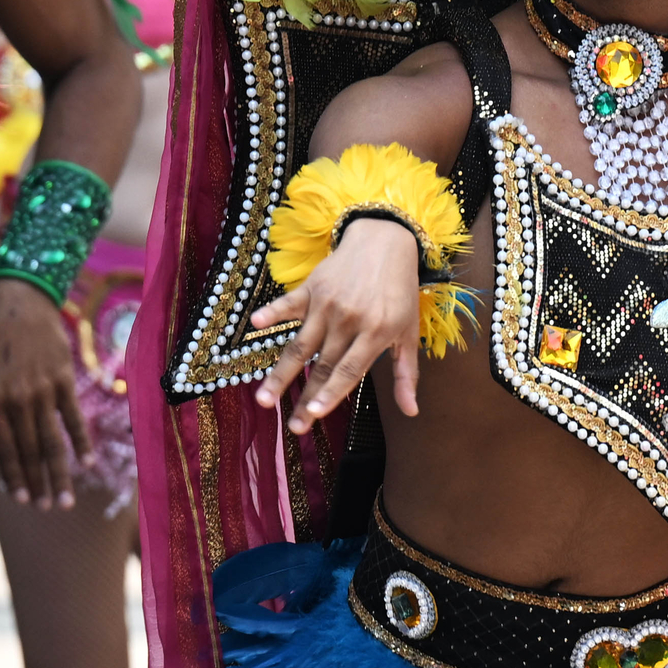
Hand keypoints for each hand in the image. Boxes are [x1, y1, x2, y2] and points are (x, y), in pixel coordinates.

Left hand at [0, 277, 86, 505]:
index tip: (20, 500)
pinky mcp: (62, 379)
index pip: (2, 448)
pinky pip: (73, 417)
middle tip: (45, 510)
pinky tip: (88, 464)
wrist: (18, 297)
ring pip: (51, 442)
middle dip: (36, 485)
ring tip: (63, 502)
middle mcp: (16, 399)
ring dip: (58, 475)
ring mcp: (42, 391)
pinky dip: (81, 441)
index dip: (12, 476)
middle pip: (29, 452)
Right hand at [250, 218, 423, 436]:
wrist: (386, 240)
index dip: (331, 393)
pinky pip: (288, 304)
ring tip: (263, 399)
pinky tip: (256, 324)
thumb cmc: (399, 292)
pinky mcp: (311, 288)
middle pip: (323, 365)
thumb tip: (411, 412)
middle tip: (293, 427)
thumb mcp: (408, 331)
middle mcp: (349, 319)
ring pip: (299, 345)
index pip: (350, 369)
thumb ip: (407, 373)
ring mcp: (327, 303)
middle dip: (305, 399)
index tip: (314, 415)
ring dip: (280, 374)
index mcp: (376, 332)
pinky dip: (272, 313)